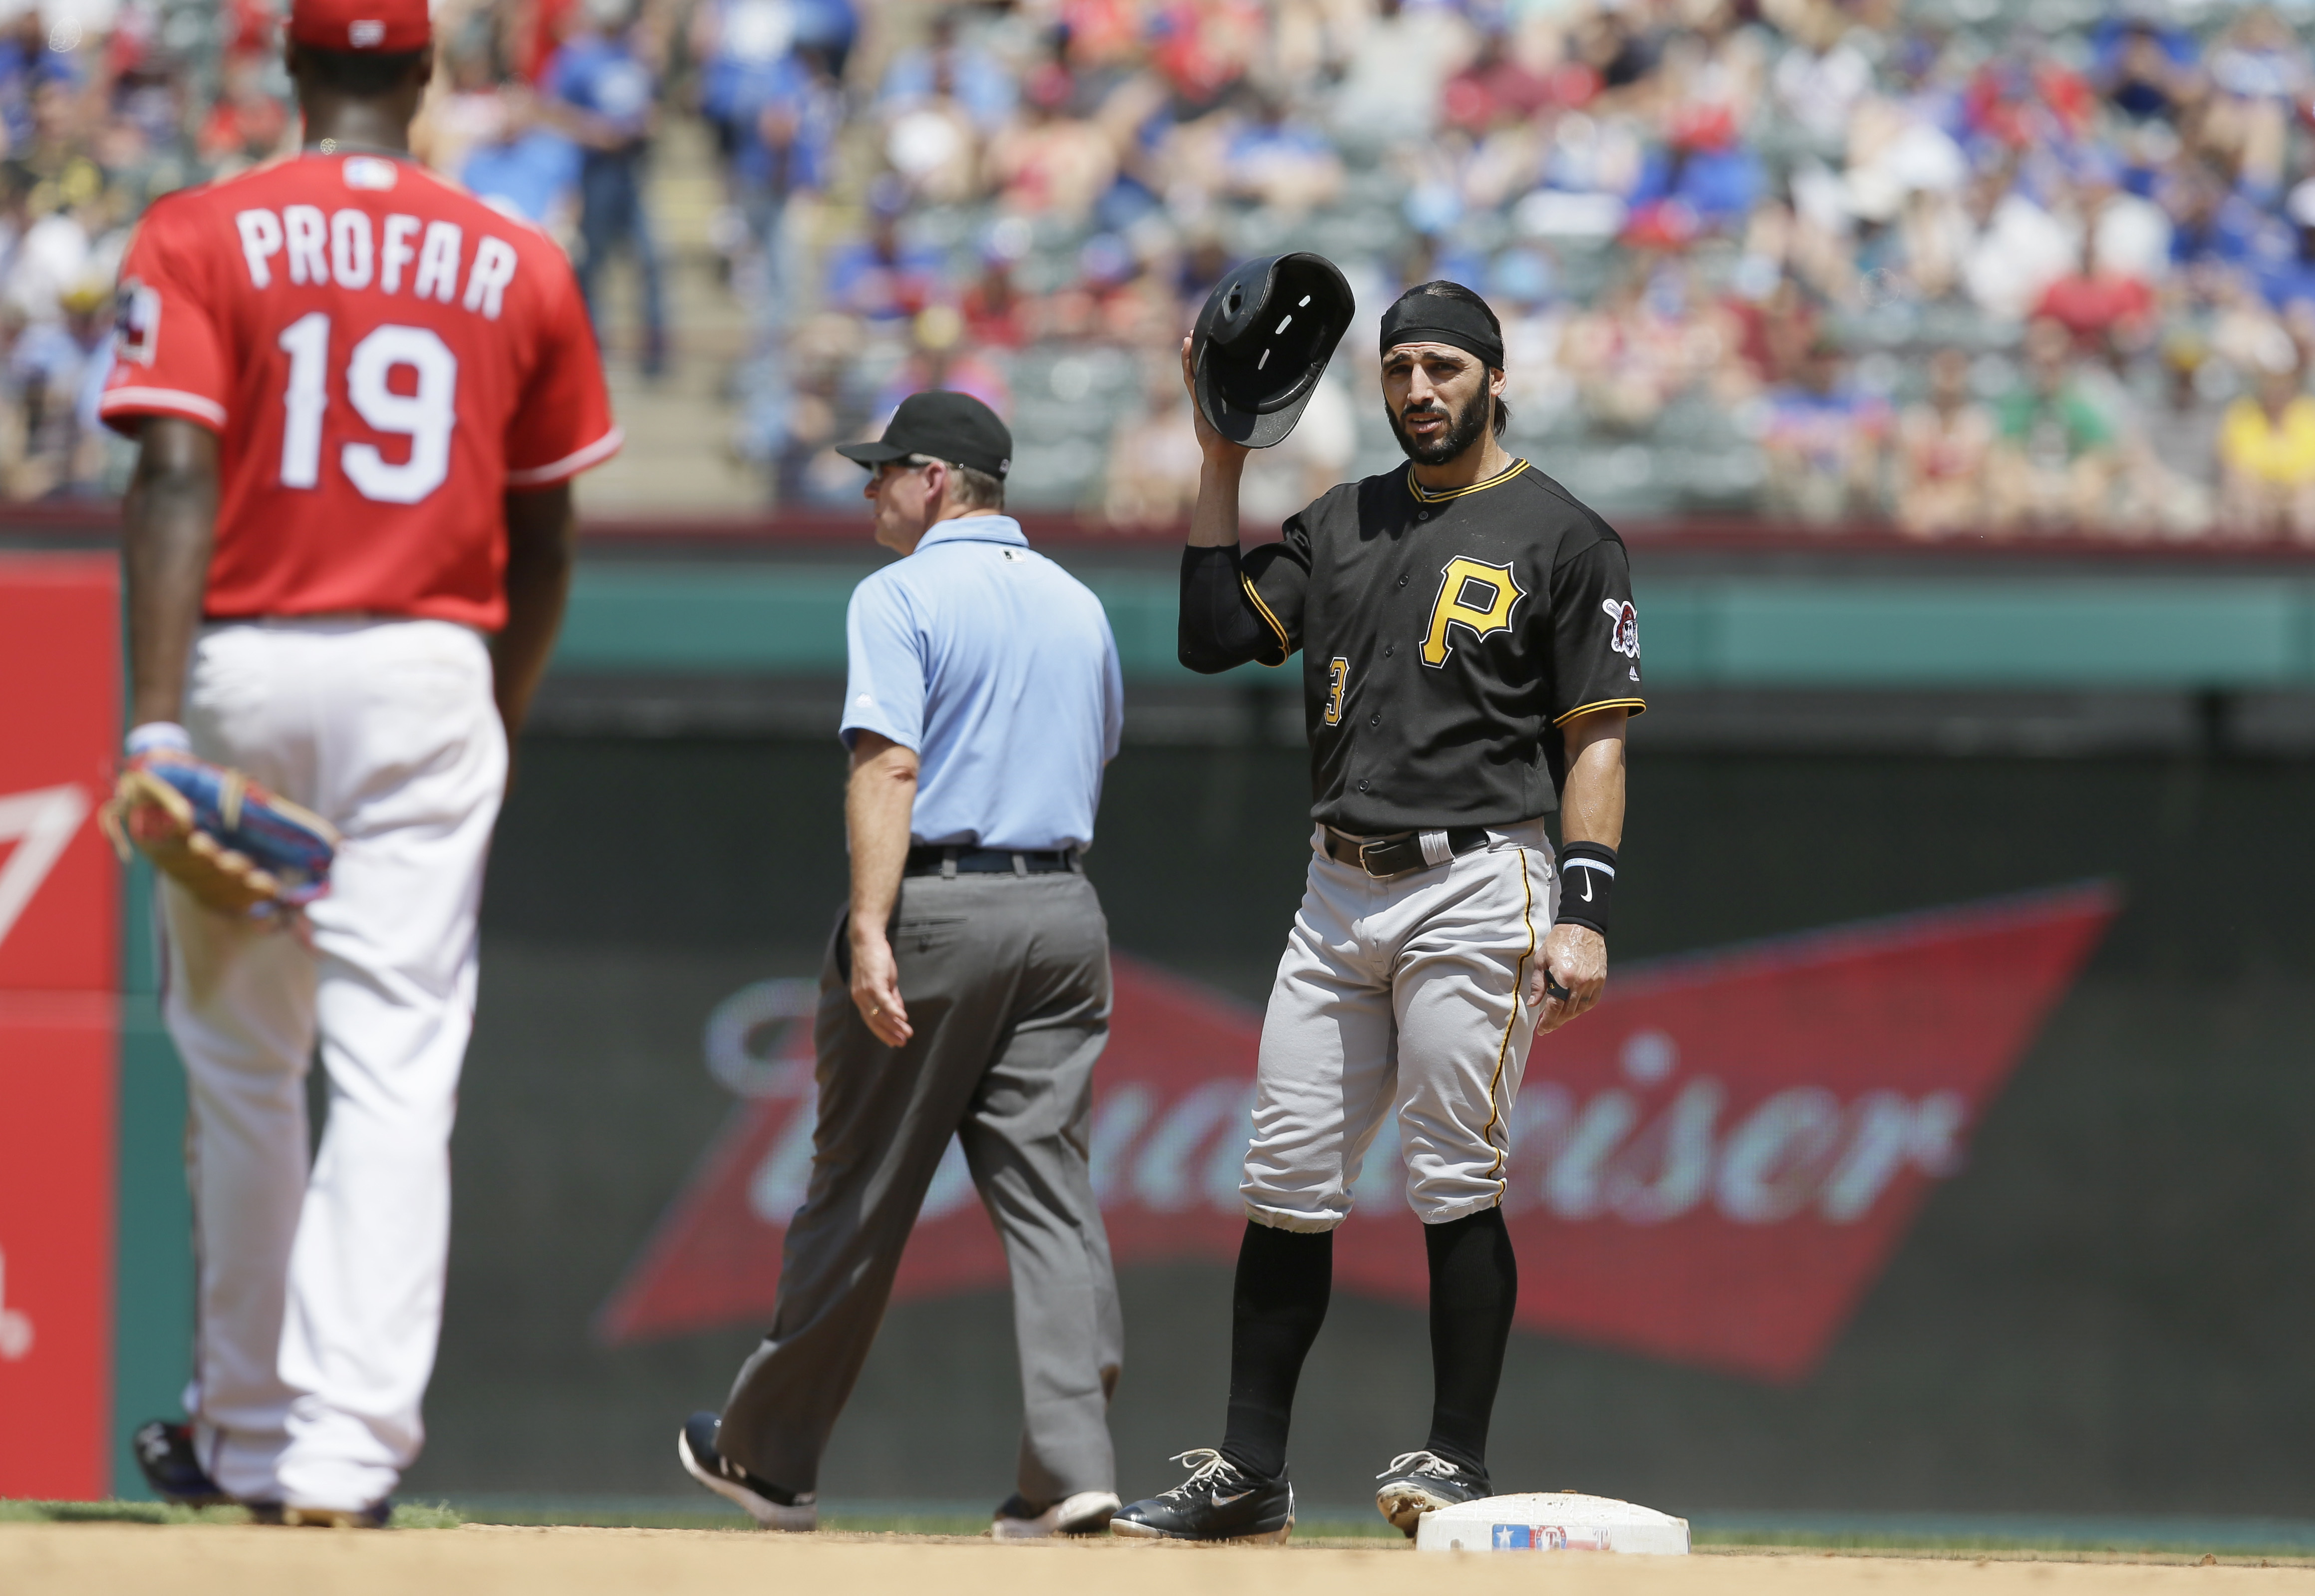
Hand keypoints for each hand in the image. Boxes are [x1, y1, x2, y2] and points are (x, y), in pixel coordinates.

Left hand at [849, 924, 912, 1046]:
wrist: (867, 941)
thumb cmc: (876, 960)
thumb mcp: (885, 982)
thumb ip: (891, 997)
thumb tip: (899, 1013)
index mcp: (862, 999)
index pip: (872, 1022)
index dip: (883, 1033)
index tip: (894, 1042)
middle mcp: (860, 998)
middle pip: (875, 1022)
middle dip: (889, 1034)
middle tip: (902, 1043)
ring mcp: (866, 991)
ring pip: (880, 1014)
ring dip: (895, 1025)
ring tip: (907, 1033)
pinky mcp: (873, 983)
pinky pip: (884, 1001)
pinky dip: (894, 1010)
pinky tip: (903, 1018)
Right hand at [1180, 335, 1251, 469]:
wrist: (1225, 455)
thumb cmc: (1241, 440)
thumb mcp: (1255, 418)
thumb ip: (1264, 407)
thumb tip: (1288, 398)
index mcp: (1228, 394)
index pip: (1226, 369)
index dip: (1224, 354)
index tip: (1225, 337)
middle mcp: (1215, 392)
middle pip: (1209, 365)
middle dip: (1206, 348)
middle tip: (1205, 328)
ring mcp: (1204, 395)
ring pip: (1197, 369)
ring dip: (1194, 352)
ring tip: (1192, 335)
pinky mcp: (1197, 400)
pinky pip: (1191, 378)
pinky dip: (1187, 362)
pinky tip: (1187, 348)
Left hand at [1530, 923, 1605, 1034]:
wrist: (1581, 926)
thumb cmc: (1558, 941)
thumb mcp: (1541, 960)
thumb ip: (1538, 984)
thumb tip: (1533, 1003)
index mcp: (1563, 978)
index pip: (1554, 1007)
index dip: (1547, 1021)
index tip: (1541, 1029)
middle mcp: (1580, 983)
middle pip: (1567, 1011)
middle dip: (1556, 1022)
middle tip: (1547, 1028)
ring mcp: (1592, 982)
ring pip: (1580, 1009)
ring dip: (1568, 1017)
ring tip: (1558, 1019)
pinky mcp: (1600, 979)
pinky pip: (1591, 1001)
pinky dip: (1581, 1009)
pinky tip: (1573, 1010)